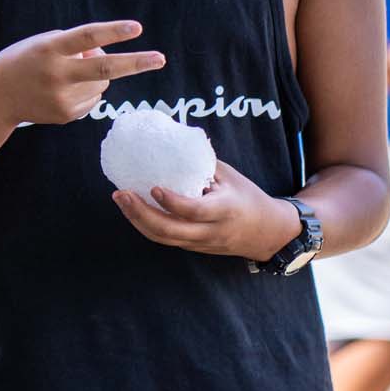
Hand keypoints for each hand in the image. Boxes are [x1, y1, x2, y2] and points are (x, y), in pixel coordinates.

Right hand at [0, 20, 164, 129]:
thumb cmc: (22, 61)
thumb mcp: (42, 43)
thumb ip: (74, 46)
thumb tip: (106, 58)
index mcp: (49, 49)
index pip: (86, 38)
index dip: (113, 32)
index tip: (137, 28)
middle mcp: (57, 75)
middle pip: (104, 69)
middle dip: (135, 63)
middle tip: (160, 59)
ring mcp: (61, 98)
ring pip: (101, 83)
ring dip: (96, 76)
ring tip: (67, 75)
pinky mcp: (65, 115)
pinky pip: (92, 99)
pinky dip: (85, 91)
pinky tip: (61, 90)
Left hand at [111, 159, 301, 261]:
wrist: (269, 234)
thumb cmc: (249, 198)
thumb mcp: (231, 177)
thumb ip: (203, 165)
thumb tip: (173, 142)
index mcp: (225, 211)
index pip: (195, 211)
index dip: (173, 203)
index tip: (154, 188)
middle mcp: (211, 231)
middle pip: (170, 231)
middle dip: (141, 214)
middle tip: (121, 194)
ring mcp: (201, 244)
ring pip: (164, 239)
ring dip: (137, 221)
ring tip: (120, 199)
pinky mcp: (194, 248)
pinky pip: (166, 240)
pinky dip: (146, 226)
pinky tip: (132, 210)